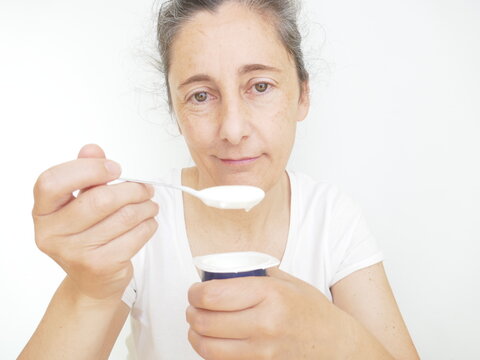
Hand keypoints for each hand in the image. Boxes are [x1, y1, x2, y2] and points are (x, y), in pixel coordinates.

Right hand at [32, 144, 158, 300]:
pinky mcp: (100, 266)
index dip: (87, 170)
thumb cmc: (88, 235)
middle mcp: (52, 234)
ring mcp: (74, 253)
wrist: (92, 281)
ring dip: (145, 207)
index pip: (52, 181)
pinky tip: (147, 222)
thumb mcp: (80, 202)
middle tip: (146, 188)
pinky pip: (135, 236)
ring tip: (150, 205)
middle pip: (99, 200)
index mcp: (42, 212)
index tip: (114, 168)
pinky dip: (148, 225)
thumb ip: (85, 173)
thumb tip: (92, 149)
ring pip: (123, 217)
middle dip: (131, 190)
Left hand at [186, 267, 353, 359]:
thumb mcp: (290, 283)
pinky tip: (213, 342)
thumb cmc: (313, 312)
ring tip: (197, 325)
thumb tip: (228, 269)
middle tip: (192, 307)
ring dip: (195, 335)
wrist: (336, 347)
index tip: (195, 290)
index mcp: (270, 295)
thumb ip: (259, 274)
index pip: (214, 295)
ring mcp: (263, 352)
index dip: (195, 293)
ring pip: (209, 348)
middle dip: (191, 313)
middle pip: (206, 322)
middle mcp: (265, 324)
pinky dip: (211, 352)